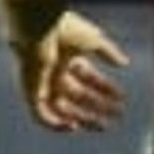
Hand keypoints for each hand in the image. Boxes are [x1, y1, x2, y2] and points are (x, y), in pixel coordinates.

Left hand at [10, 11, 130, 132]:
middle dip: (99, 106)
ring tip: (101, 126)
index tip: (122, 98)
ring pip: (61, 108)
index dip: (106, 88)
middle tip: (117, 115)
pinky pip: (39, 114)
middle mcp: (54, 71)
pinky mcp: (29, 90)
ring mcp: (41, 82)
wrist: (35, 26)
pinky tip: (73, 127)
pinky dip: (54, 124)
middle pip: (78, 95)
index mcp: (67, 57)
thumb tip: (124, 63)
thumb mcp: (93, 39)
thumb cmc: (63, 29)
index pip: (89, 78)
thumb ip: (109, 52)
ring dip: (82, 117)